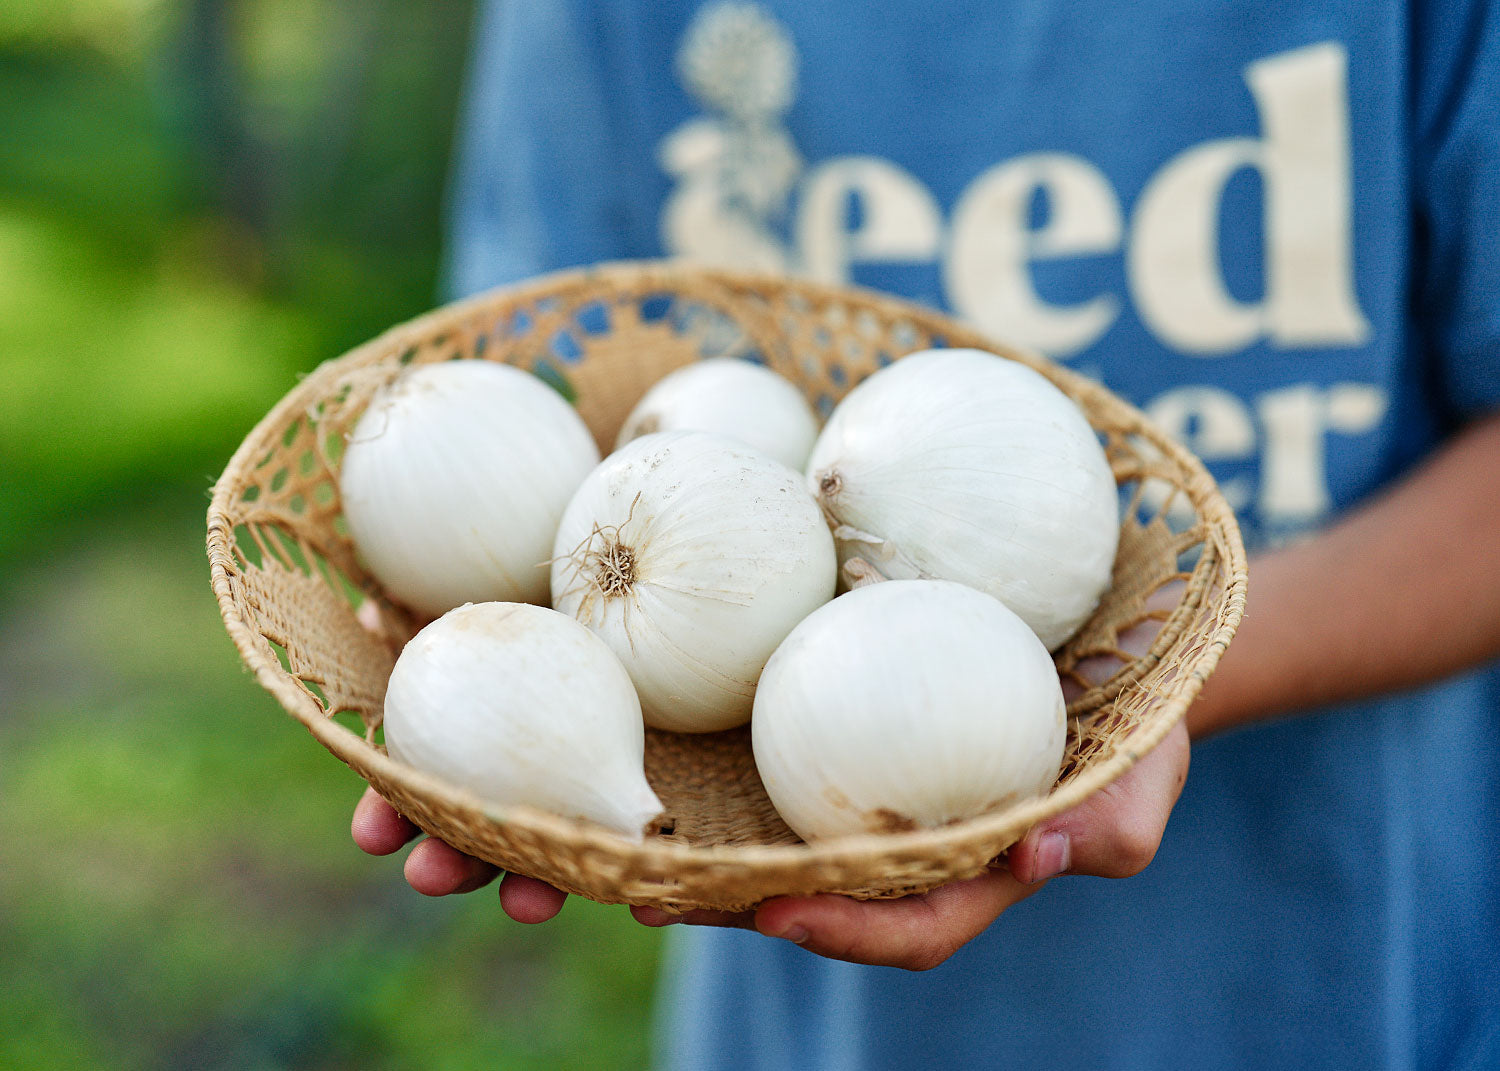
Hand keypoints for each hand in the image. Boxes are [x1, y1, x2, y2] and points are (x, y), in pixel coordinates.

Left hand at [351, 715, 1187, 963]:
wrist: (1091, 609)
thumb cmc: (1126, 703)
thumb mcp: (1143, 754)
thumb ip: (1118, 813)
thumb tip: (1064, 854)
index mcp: (919, 858)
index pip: (867, 917)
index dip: (800, 923)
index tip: (712, 906)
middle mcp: (818, 817)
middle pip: (694, 869)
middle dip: (569, 870)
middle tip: (466, 874)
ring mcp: (770, 751)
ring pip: (635, 790)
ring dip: (510, 800)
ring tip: (398, 811)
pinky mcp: (741, 672)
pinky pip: (641, 688)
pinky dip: (552, 690)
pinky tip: (456, 670)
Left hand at [631, 718, 1189, 970]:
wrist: (1118, 650)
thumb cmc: (1139, 721)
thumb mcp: (1147, 768)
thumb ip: (1115, 822)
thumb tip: (1046, 853)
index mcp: (977, 875)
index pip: (909, 928)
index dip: (846, 933)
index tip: (777, 914)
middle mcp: (912, 846)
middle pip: (814, 895)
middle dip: (729, 908)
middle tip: (644, 894)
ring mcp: (878, 794)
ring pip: (780, 837)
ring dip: (701, 849)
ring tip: (620, 843)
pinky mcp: (852, 735)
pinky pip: (784, 761)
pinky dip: (724, 769)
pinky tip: (664, 746)